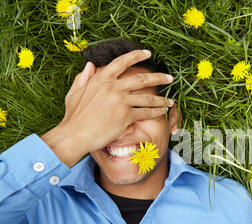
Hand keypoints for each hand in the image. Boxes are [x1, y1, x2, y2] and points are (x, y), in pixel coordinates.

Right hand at [58, 49, 173, 154]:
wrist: (75, 134)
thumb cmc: (74, 116)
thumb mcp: (75, 92)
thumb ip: (83, 77)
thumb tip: (90, 64)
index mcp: (101, 78)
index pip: (122, 62)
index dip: (136, 56)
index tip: (148, 53)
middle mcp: (112, 87)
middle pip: (142, 79)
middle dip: (159, 78)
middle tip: (170, 78)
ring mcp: (120, 101)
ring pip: (147, 98)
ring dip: (161, 100)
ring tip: (171, 101)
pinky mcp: (125, 116)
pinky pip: (145, 113)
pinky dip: (155, 112)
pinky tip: (162, 112)